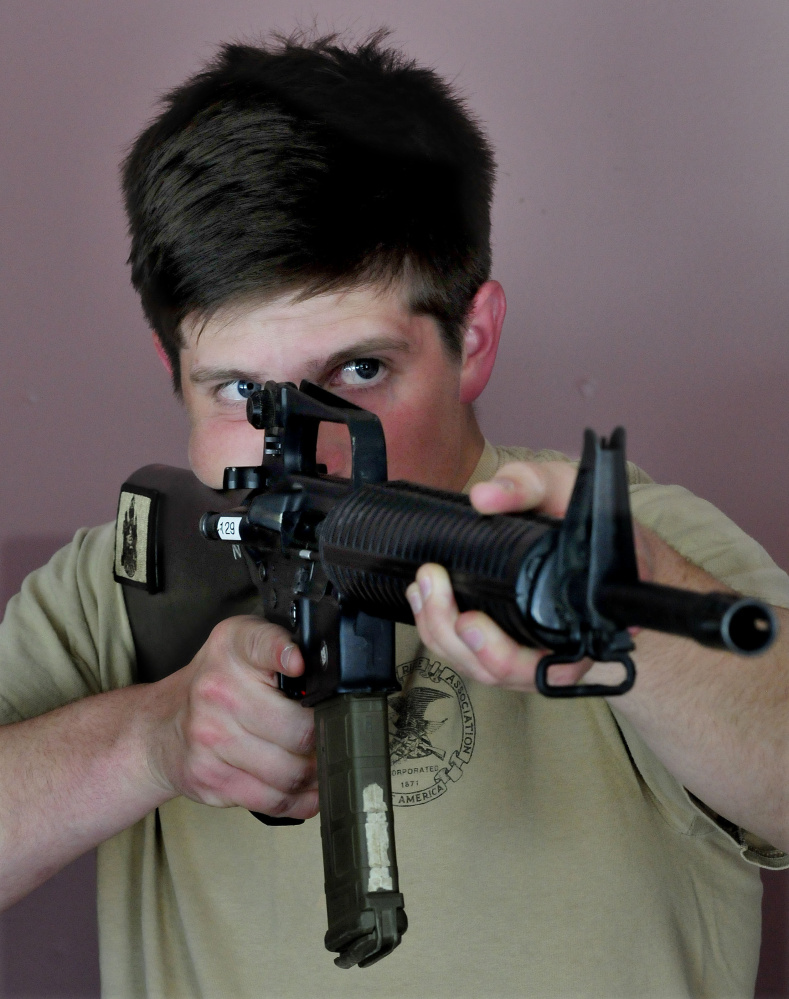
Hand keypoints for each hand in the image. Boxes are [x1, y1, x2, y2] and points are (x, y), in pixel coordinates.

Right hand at [146, 616, 317, 819]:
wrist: (159, 728)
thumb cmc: (215, 686)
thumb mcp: (241, 648)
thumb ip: (280, 647)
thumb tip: (327, 674)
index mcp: (232, 648)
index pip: (262, 643)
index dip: (284, 653)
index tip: (300, 664)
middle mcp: (218, 691)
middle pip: (298, 727)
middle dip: (326, 736)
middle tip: (334, 736)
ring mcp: (212, 739)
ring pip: (291, 770)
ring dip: (316, 773)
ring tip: (323, 764)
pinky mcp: (212, 779)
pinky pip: (272, 799)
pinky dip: (301, 801)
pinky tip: (310, 793)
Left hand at [405, 460, 655, 691]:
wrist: (604, 534)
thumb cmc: (591, 519)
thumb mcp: (565, 488)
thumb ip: (529, 485)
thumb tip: (483, 497)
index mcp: (585, 625)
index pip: (546, 666)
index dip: (499, 653)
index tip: (468, 620)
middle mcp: (560, 649)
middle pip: (499, 671)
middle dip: (454, 636)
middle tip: (432, 585)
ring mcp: (532, 650)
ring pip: (479, 668)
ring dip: (440, 632)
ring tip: (421, 587)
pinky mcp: (509, 641)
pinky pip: (471, 654)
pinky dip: (441, 631)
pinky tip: (422, 598)